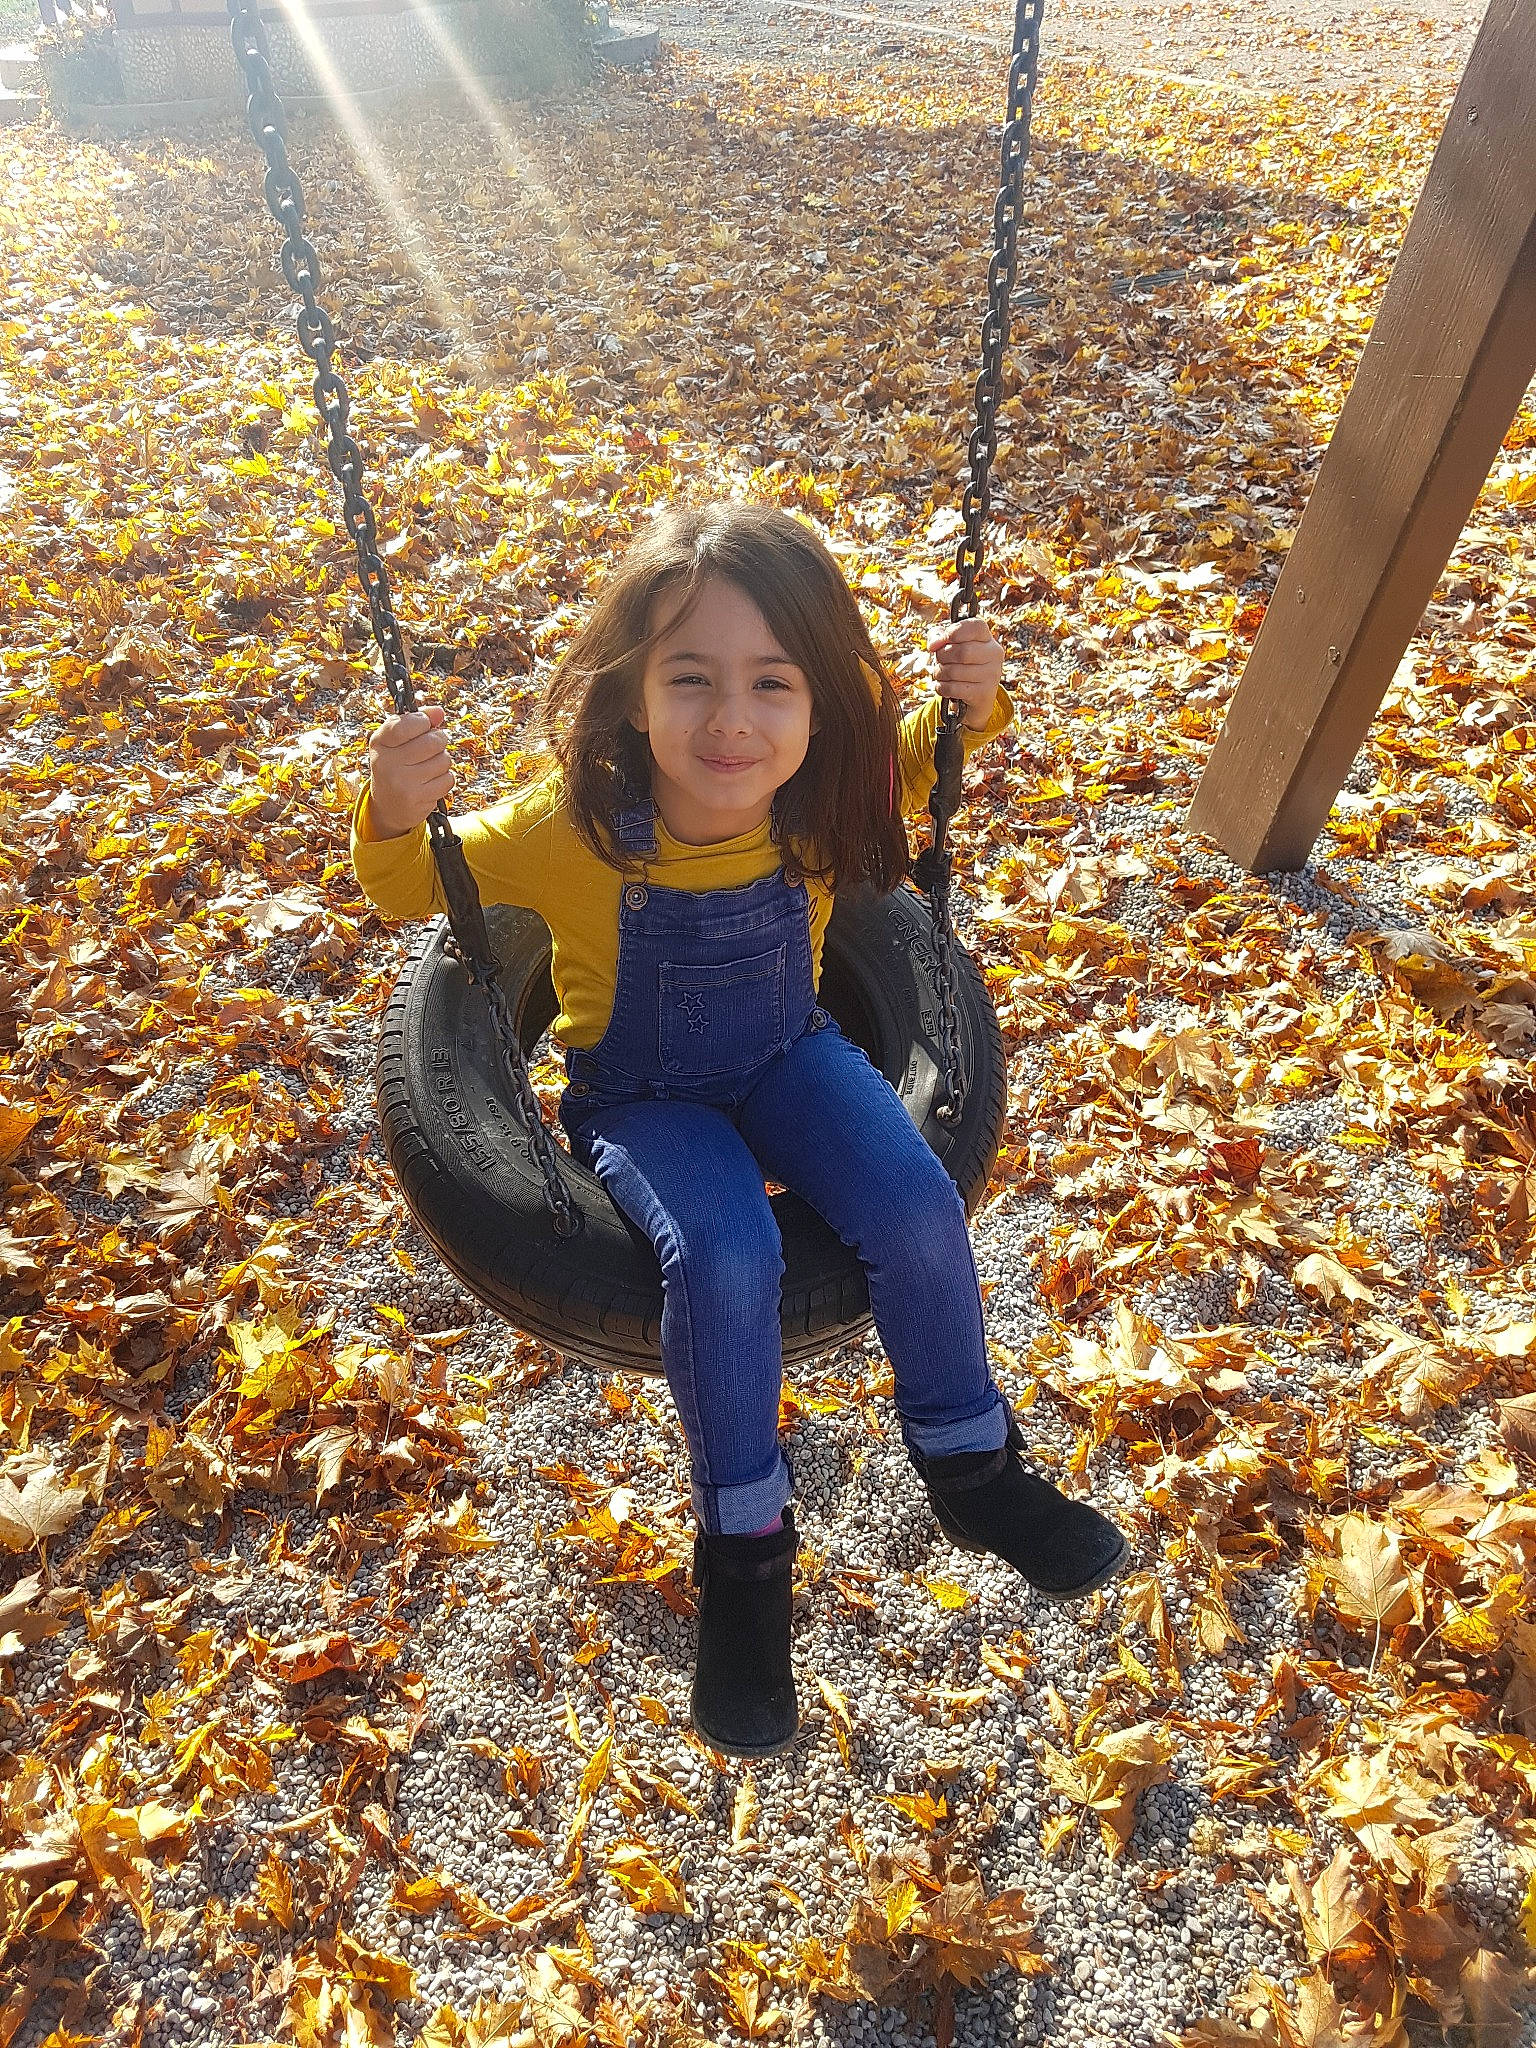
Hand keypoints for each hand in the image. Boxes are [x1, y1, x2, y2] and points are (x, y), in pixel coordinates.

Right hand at [364, 706, 452, 839]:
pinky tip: (430, 781)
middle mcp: (387, 762)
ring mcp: (402, 782)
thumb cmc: (396, 766)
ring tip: (428, 766)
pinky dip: (444, 778)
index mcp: (379, 742)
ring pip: (444, 760)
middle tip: (432, 746)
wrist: (388, 806)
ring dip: (442, 761)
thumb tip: (439, 712)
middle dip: (439, 740)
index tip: (425, 723)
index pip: (408, 723)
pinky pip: (448, 778)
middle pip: (433, 741)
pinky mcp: (418, 798)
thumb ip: (416, 721)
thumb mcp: (397, 741)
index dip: (424, 720)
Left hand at [928, 618, 1003, 729]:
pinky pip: (953, 688)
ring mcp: (992, 674)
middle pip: (962, 651)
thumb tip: (933, 644)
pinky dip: (942, 687)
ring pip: (954, 672)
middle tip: (939, 660)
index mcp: (986, 637)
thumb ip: (938, 635)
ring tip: (942, 673)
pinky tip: (945, 685)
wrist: (975, 695)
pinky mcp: (984, 693)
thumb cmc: (960, 663)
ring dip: (940, 673)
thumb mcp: (949, 644)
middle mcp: (994, 654)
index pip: (975, 626)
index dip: (954, 632)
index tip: (941, 640)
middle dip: (942, 656)